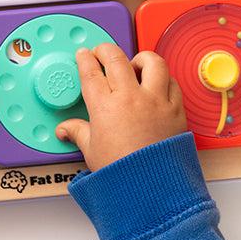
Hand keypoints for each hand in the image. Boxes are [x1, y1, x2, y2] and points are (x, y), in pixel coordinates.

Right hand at [57, 45, 187, 171]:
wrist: (151, 189)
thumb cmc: (122, 173)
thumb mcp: (92, 151)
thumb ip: (78, 133)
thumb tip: (65, 130)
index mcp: (104, 106)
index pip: (91, 72)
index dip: (85, 59)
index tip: (84, 55)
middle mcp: (130, 97)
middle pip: (116, 58)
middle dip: (105, 50)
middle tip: (102, 52)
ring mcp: (155, 101)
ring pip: (152, 62)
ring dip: (141, 59)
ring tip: (135, 64)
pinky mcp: (176, 109)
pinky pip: (173, 83)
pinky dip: (164, 80)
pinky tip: (158, 85)